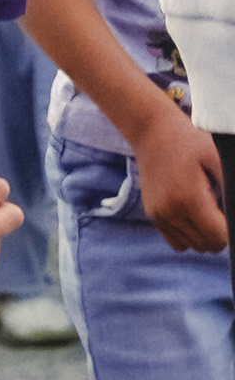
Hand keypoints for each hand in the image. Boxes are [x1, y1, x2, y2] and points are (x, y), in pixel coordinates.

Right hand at [126, 97, 229, 254]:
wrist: (153, 133)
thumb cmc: (191, 141)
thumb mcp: (219, 157)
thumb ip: (232, 187)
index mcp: (189, 198)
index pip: (219, 237)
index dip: (231, 231)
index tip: (229, 213)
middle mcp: (170, 212)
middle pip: (207, 245)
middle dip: (220, 233)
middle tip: (220, 207)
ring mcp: (159, 216)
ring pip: (193, 246)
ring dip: (205, 235)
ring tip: (207, 208)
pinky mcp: (153, 216)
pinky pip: (177, 242)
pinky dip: (190, 235)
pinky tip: (194, 214)